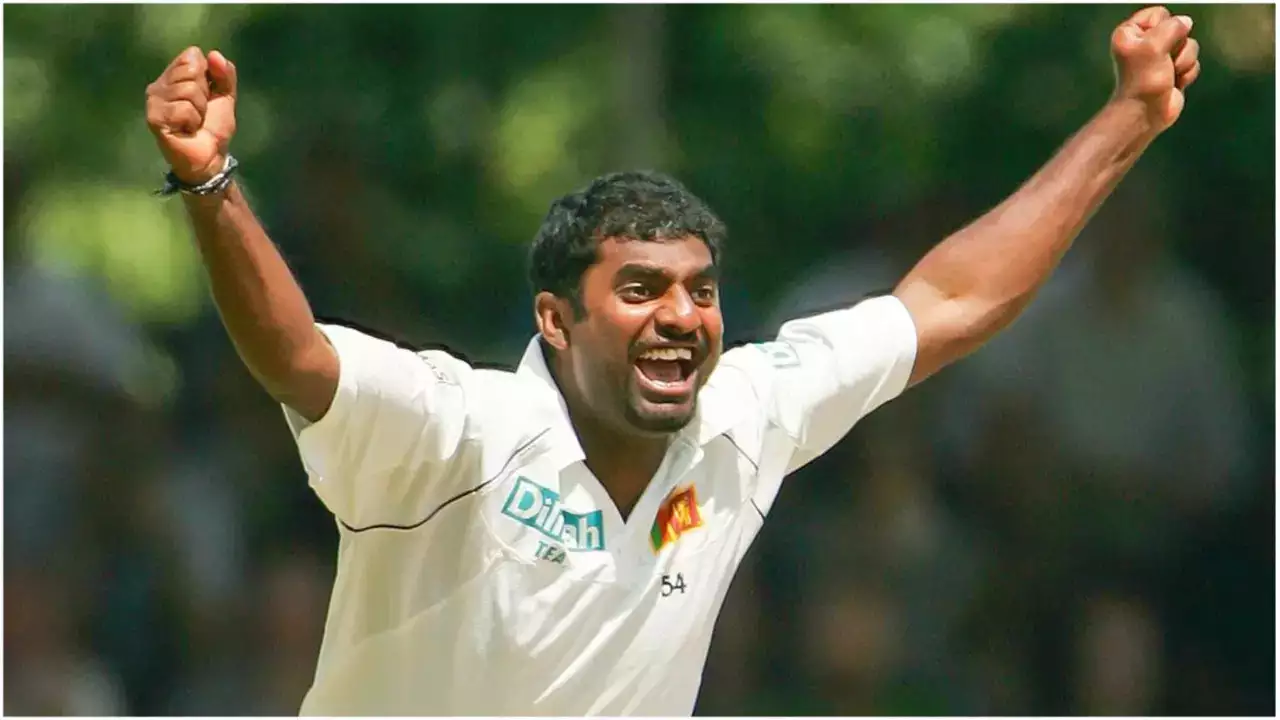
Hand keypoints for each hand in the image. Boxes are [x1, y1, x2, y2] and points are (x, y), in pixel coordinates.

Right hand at [145, 47, 237, 183]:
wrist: (211, 157)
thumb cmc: (214, 126)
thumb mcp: (225, 95)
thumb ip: (225, 73)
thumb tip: (214, 54)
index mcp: (174, 75)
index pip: (192, 56)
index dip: (208, 75)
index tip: (208, 95)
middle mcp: (159, 85)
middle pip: (190, 71)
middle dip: (204, 94)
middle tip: (200, 111)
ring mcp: (154, 101)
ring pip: (187, 90)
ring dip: (199, 110)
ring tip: (193, 122)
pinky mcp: (154, 118)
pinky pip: (182, 108)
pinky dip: (192, 120)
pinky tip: (186, 130)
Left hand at [1110, 6, 1200, 132]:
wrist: (1145, 113)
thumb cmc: (1143, 81)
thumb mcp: (1154, 46)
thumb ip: (1172, 26)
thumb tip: (1185, 22)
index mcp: (1130, 33)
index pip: (1159, 13)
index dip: (1164, 27)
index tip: (1154, 45)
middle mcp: (1144, 42)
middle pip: (1178, 28)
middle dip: (1177, 46)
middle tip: (1163, 61)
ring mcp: (1160, 57)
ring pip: (1189, 45)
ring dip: (1183, 61)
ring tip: (1169, 74)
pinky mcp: (1174, 70)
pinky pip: (1192, 61)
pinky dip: (1187, 73)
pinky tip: (1175, 83)